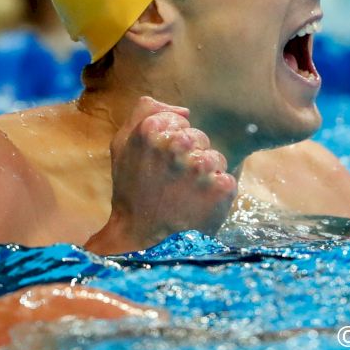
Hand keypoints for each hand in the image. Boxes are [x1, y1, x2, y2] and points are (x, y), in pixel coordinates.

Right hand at [86, 97, 237, 254]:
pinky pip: (227, 179)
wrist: (142, 239)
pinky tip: (198, 204)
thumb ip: (145, 113)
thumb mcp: (122, 145)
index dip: (171, 142)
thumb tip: (183, 110)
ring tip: (185, 194)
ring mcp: (202, 166)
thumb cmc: (132, 192)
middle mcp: (178, 144)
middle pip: (199, 137)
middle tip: (172, 181)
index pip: (180, 122)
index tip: (160, 163)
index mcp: (151, 130)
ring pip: (215, 157)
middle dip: (190, 156)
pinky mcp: (222, 187)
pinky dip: (217, 192)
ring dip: (205, 174)